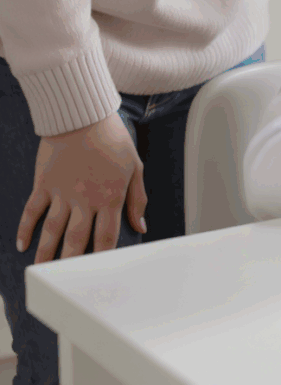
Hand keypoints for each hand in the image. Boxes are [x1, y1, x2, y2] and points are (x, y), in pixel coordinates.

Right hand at [17, 113, 146, 263]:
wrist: (82, 116)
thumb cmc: (113, 140)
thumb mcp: (135, 167)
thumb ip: (137, 199)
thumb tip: (141, 225)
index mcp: (110, 197)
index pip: (107, 236)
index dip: (103, 256)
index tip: (98, 273)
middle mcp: (85, 200)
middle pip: (77, 239)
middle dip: (71, 262)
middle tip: (65, 281)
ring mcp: (62, 193)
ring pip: (53, 230)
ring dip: (46, 253)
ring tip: (41, 271)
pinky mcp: (44, 183)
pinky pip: (32, 211)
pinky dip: (25, 228)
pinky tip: (21, 245)